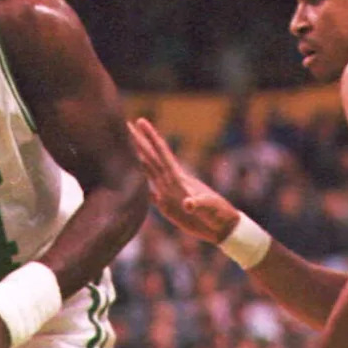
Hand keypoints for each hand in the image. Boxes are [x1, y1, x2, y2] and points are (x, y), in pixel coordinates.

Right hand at [127, 117, 238, 243]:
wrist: (222, 226)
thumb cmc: (218, 214)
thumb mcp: (209, 207)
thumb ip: (198, 204)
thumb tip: (187, 204)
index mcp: (179, 177)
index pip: (161, 152)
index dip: (151, 136)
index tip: (139, 121)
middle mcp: (171, 181)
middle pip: (151, 157)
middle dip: (139, 141)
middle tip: (126, 125)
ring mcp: (169, 193)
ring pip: (149, 171)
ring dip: (137, 159)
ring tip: (125, 148)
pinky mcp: (168, 206)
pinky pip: (150, 193)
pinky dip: (140, 187)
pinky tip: (133, 184)